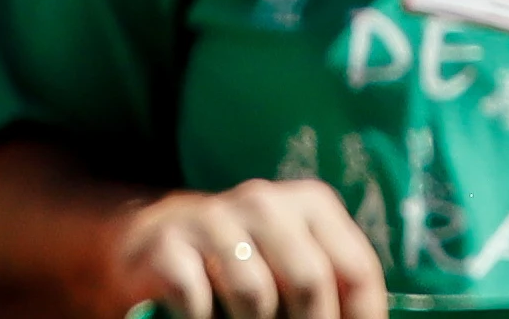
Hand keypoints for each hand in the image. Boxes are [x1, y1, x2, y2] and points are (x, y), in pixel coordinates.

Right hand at [97, 180, 387, 318]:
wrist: (151, 243)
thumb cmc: (241, 267)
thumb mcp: (293, 269)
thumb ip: (330, 294)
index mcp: (310, 204)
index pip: (357, 270)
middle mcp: (264, 201)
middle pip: (310, 282)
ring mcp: (212, 218)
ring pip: (256, 294)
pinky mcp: (166, 245)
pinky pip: (197, 297)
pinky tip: (202, 317)